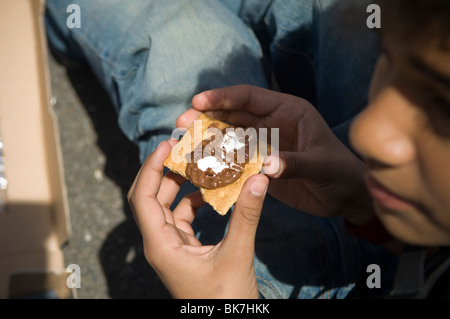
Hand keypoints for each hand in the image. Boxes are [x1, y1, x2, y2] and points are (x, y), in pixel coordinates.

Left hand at [127, 139, 268, 297]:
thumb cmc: (225, 300)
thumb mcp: (237, 255)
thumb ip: (246, 216)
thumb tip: (258, 178)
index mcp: (160, 245)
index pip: (143, 197)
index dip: (152, 167)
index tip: (168, 144)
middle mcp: (160, 244)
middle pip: (151, 197)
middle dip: (164, 170)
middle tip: (183, 147)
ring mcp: (171, 247)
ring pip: (167, 206)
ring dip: (180, 184)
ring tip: (198, 164)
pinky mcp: (185, 250)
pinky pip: (182, 217)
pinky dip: (193, 201)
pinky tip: (210, 193)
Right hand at [177, 85, 373, 224]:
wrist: (344, 196)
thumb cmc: (339, 173)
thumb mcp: (321, 165)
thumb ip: (294, 163)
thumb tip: (265, 167)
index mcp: (287, 111)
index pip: (249, 98)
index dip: (223, 97)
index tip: (198, 101)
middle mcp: (271, 124)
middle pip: (232, 115)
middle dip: (206, 117)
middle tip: (182, 124)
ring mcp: (263, 145)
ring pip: (228, 137)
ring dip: (206, 140)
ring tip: (183, 144)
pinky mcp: (258, 165)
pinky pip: (233, 161)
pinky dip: (217, 163)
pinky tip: (199, 166)